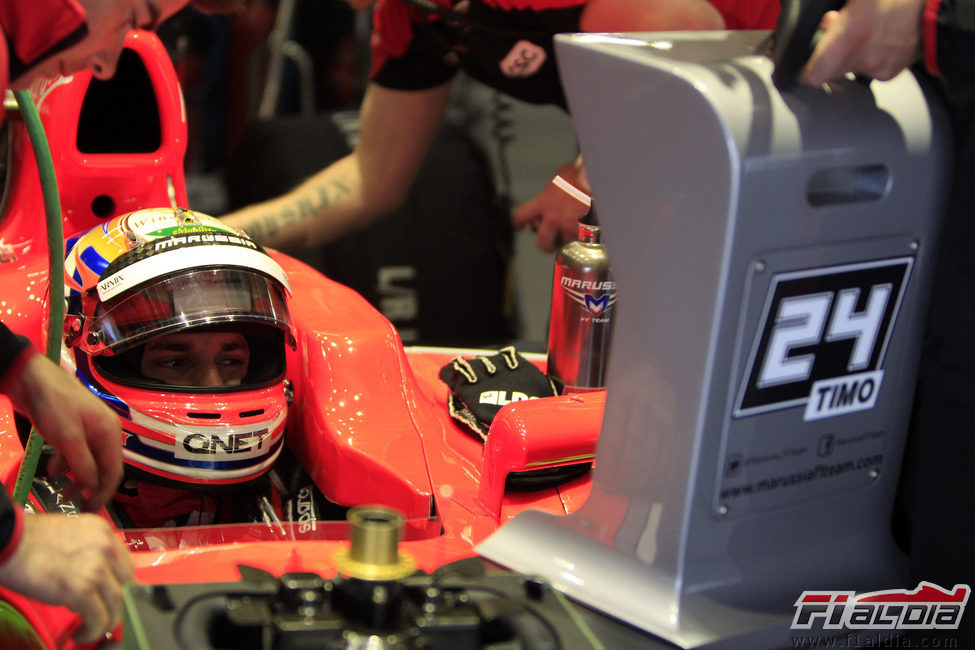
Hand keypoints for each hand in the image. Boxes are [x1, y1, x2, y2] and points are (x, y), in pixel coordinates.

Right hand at [0, 513, 133, 642]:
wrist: (8, 542)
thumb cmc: (29, 541)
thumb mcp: (71, 534)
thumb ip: (89, 550)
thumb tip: (97, 575)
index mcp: (103, 531)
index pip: (125, 563)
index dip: (119, 584)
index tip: (112, 595)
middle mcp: (105, 547)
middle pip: (125, 583)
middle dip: (116, 603)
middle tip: (104, 614)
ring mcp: (95, 568)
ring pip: (116, 603)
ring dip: (106, 622)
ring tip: (92, 629)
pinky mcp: (81, 589)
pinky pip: (98, 617)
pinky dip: (93, 631)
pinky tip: (81, 633)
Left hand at [5, 353, 121, 510]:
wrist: (32, 379)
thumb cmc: (53, 403)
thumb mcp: (67, 438)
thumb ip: (82, 464)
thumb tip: (92, 487)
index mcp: (109, 433)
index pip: (114, 471)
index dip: (103, 493)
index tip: (90, 510)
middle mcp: (104, 432)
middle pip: (103, 468)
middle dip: (90, 487)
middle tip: (76, 505)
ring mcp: (89, 430)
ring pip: (88, 462)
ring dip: (76, 477)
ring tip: (63, 491)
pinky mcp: (73, 429)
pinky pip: (76, 453)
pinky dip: (66, 464)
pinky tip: (54, 469)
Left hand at [513, 161, 590, 252]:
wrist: (600, 181)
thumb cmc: (581, 176)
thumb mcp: (561, 175)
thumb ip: (553, 186)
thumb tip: (553, 188)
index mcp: (544, 203)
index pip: (521, 217)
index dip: (519, 223)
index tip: (521, 225)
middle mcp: (554, 219)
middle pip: (542, 243)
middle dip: (545, 243)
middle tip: (550, 239)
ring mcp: (569, 229)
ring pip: (564, 246)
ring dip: (567, 241)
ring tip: (574, 232)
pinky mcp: (584, 236)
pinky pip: (580, 244)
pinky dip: (582, 240)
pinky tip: (587, 231)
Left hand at [802, 0, 925, 84]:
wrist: (933, 4)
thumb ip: (835, 16)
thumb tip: (823, 24)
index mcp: (850, 36)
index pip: (814, 74)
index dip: (805, 71)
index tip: (803, 65)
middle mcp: (863, 57)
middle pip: (829, 72)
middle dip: (827, 55)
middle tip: (838, 34)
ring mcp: (878, 67)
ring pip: (849, 69)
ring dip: (849, 55)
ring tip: (862, 34)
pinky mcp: (890, 72)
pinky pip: (868, 71)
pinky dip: (869, 58)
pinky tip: (878, 42)